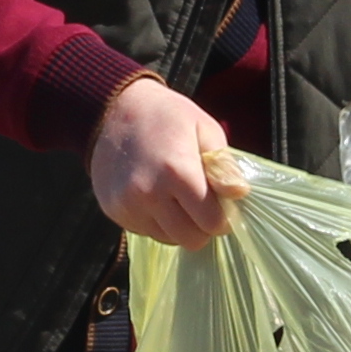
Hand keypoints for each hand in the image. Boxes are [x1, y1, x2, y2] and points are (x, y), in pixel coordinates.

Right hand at [89, 76, 245, 248]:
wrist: (111, 111)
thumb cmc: (166, 116)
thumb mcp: (204, 128)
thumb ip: (224, 166)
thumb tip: (239, 193)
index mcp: (177, 171)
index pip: (212, 223)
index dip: (223, 218)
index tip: (221, 205)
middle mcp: (149, 194)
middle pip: (191, 240)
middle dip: (202, 226)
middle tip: (201, 205)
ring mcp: (128, 205)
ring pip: (168, 239)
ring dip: (179, 225)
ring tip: (175, 196)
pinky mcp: (114, 211)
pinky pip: (146, 231)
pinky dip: (156, 220)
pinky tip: (154, 195)